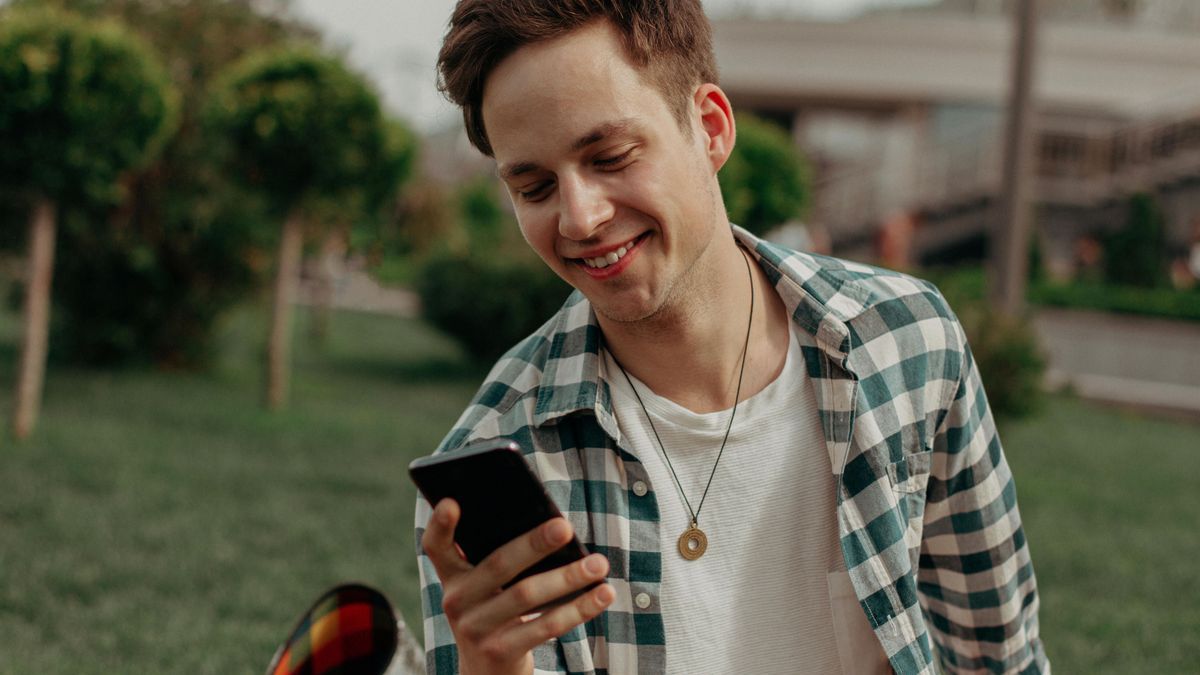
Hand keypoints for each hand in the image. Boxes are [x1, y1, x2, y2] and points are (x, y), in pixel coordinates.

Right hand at [422, 498, 614, 674]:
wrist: (487, 672)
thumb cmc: (496, 612)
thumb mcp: (487, 588)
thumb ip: (502, 559)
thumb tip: (554, 529)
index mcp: (452, 576)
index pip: (435, 546)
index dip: (441, 524)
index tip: (453, 502)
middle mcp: (457, 601)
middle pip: (498, 565)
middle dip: (534, 543)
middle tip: (565, 527)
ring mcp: (476, 629)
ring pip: (526, 595)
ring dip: (568, 577)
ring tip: (599, 564)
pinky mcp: (500, 651)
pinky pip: (545, 627)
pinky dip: (578, 609)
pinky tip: (602, 595)